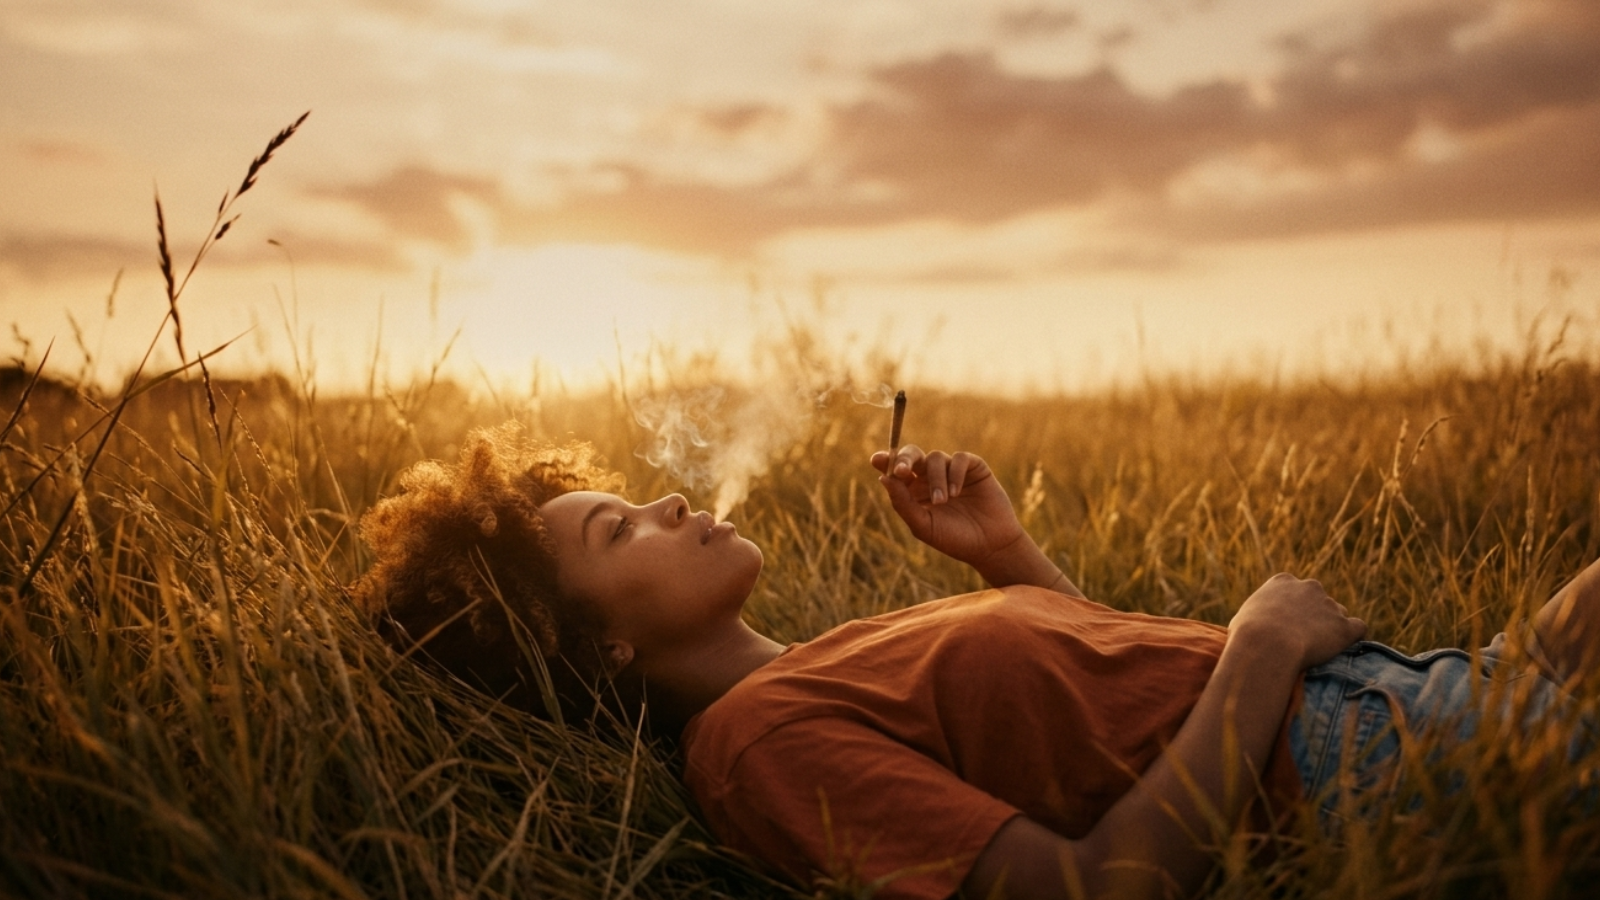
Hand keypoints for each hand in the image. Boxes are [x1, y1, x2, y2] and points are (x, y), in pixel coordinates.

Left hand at [870, 445, 1028, 571]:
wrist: (990, 546)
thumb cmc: (954, 539)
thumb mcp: (923, 525)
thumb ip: (903, 503)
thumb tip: (883, 478)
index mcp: (914, 490)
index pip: (896, 469)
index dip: (886, 460)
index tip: (877, 460)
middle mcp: (931, 477)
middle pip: (913, 455)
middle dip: (905, 459)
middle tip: (902, 471)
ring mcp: (952, 471)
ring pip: (936, 458)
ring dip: (936, 479)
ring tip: (942, 501)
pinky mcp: (973, 467)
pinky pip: (959, 458)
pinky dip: (955, 473)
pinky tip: (956, 492)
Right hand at [1228, 574, 1366, 669]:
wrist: (1266, 646)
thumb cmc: (1246, 635)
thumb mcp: (1243, 618)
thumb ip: (1257, 615)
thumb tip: (1253, 627)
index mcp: (1283, 581)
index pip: (1295, 590)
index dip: (1293, 609)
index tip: (1286, 627)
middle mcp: (1309, 587)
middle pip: (1319, 600)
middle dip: (1315, 617)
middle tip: (1303, 641)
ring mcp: (1329, 605)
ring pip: (1338, 615)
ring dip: (1331, 630)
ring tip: (1317, 651)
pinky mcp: (1344, 626)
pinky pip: (1358, 628)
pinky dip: (1353, 637)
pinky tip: (1343, 649)